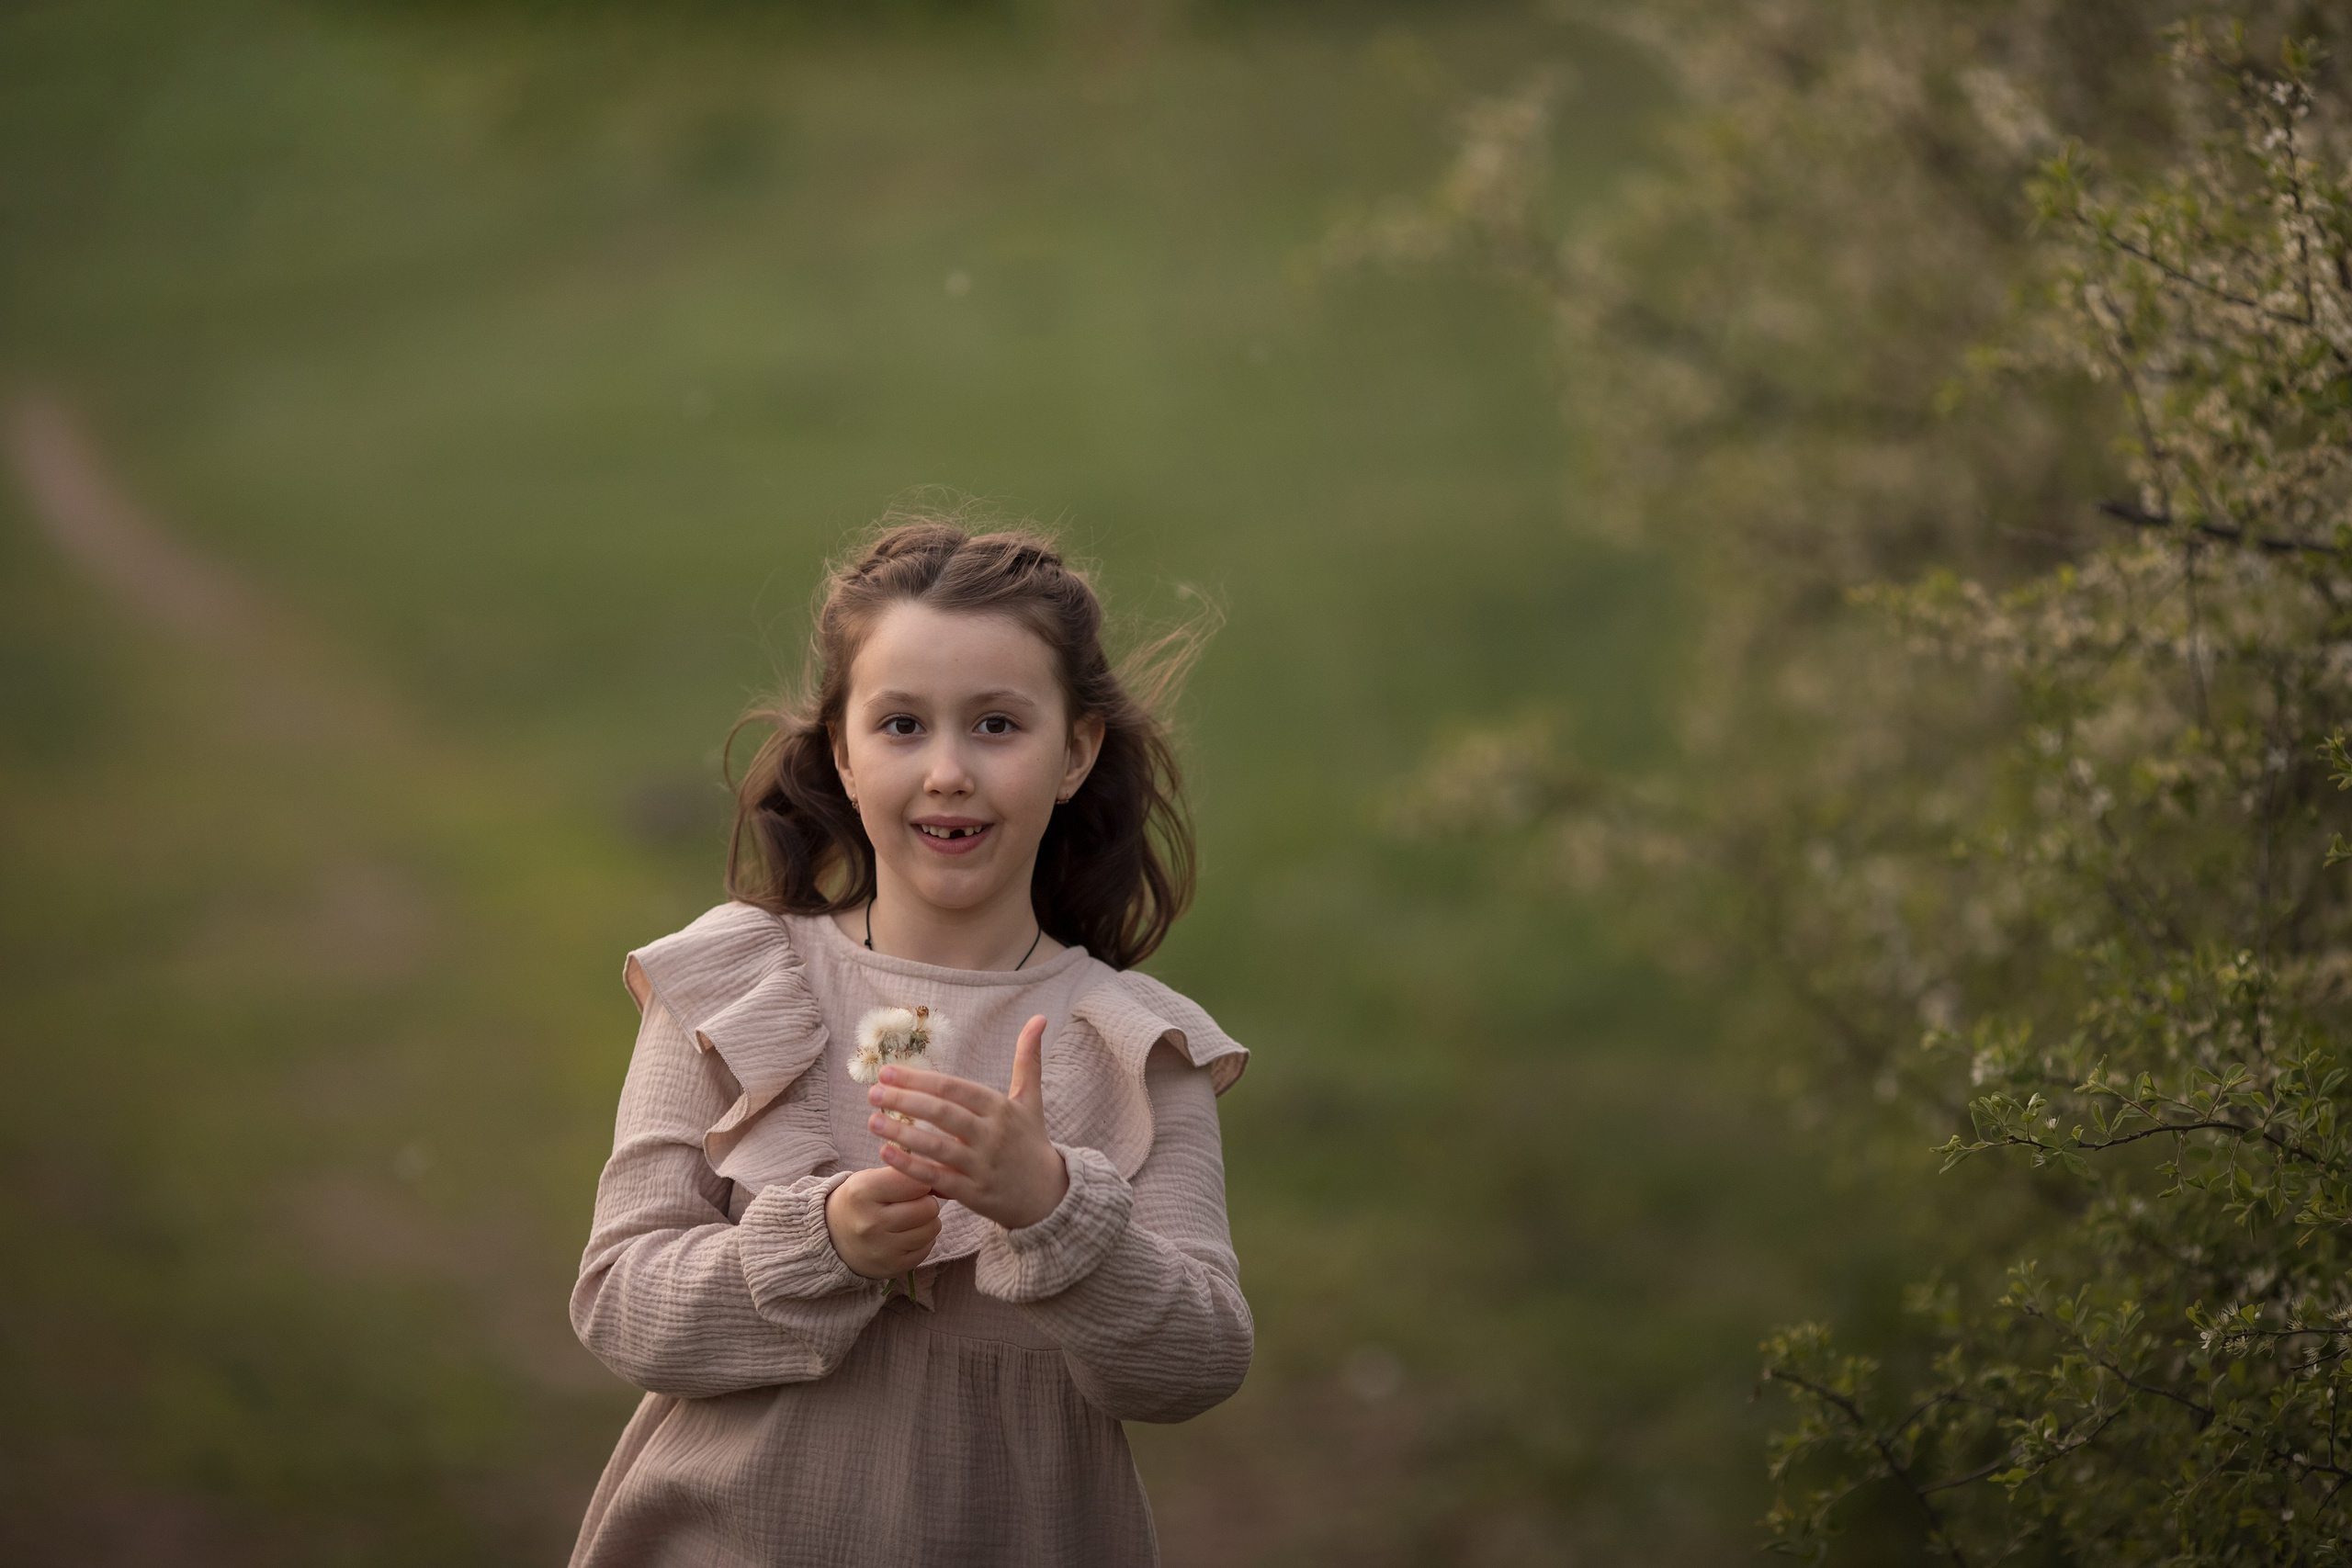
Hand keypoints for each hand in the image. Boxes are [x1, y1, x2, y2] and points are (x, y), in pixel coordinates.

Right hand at [824, 1163, 940, 1279]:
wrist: (832, 1237)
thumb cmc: (858, 1201)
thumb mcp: (869, 1178)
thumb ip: (901, 1173)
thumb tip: (938, 1173)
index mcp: (863, 1192)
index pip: (916, 1182)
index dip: (921, 1181)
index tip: (914, 1184)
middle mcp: (871, 1222)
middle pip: (928, 1207)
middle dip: (926, 1202)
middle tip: (913, 1202)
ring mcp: (882, 1248)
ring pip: (932, 1228)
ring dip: (927, 1221)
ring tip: (910, 1218)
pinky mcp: (892, 1268)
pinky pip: (927, 1248)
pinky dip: (923, 1240)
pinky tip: (907, 1235)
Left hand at [866, 1014, 1070, 1230]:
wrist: (1049, 1194)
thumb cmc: (1031, 1141)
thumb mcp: (1031, 1099)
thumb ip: (1028, 1059)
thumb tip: (1039, 1017)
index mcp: (1001, 1108)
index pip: (954, 1088)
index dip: (920, 1079)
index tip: (888, 1072)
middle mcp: (992, 1135)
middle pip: (942, 1113)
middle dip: (905, 1100)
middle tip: (873, 1092)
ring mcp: (982, 1165)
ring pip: (936, 1146)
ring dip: (901, 1133)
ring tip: (872, 1121)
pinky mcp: (974, 1193)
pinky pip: (936, 1178)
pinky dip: (910, 1166)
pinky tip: (885, 1153)